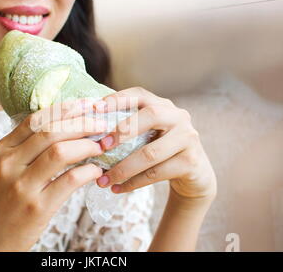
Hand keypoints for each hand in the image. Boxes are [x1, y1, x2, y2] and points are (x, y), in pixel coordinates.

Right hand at [0, 99, 106, 250]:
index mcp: (3, 150)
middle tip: (103, 124)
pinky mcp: (37, 207)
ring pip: (60, 152)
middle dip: (83, 123)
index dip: (65, 108)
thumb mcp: (8, 168)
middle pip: (51, 131)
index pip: (36, 119)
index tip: (87, 104)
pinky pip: (69, 181)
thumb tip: (67, 125)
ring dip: (87, 146)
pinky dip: (88, 171)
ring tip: (102, 145)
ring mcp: (23, 186)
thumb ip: (29, 147)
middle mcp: (10, 164)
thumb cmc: (6, 200)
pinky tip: (96, 170)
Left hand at [94, 87, 216, 201]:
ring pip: (150, 153)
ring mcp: (188, 138)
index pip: (139, 94)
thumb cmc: (160, 151)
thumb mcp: (148, 133)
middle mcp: (178, 117)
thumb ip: (128, 126)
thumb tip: (88, 128)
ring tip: (102, 179)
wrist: (194, 174)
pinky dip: (133, 183)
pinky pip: (156, 173)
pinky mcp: (190, 162)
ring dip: (123, 168)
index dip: (117, 99)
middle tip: (100, 146)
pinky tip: (117, 189)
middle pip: (151, 116)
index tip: (95, 109)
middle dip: (122, 131)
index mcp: (163, 105)